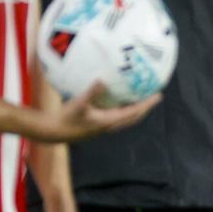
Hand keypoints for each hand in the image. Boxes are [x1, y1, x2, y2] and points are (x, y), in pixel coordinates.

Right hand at [40, 82, 161, 142]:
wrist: (54, 132)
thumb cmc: (66, 119)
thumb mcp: (79, 104)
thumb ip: (91, 92)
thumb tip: (102, 80)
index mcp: (110, 121)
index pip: (135, 112)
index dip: (147, 104)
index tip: (158, 96)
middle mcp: (110, 125)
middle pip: (134, 116)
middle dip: (146, 107)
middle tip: (154, 96)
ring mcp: (103, 126)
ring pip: (126, 117)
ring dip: (135, 108)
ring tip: (141, 96)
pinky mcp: (97, 124)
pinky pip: (116, 114)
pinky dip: (123, 107)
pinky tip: (117, 97)